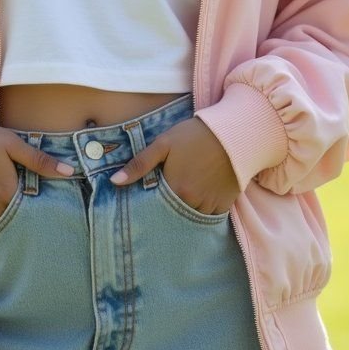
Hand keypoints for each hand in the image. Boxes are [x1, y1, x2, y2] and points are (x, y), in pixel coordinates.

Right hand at [0, 124, 73, 231]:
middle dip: (30, 221)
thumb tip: (71, 171)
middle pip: (20, 222)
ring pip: (3, 228)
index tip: (55, 210)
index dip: (44, 210)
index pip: (34, 210)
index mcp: (9, 192)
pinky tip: (3, 218)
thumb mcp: (12, 144)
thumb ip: (40, 160)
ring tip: (25, 221)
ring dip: (14, 225)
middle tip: (42, 220)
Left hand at [109, 117, 239, 214]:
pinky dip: (204, 210)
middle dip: (169, 207)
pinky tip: (200, 197)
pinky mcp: (225, 204)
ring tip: (184, 195)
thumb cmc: (195, 135)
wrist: (233, 133)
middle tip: (169, 194)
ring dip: (186, 209)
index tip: (151, 195)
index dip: (152, 201)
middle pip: (174, 213)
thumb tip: (115, 182)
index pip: (156, 206)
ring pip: (192, 216)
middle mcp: (192, 202)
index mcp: (174, 189)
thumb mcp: (163, 144)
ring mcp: (210, 205)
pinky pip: (210, 217)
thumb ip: (139, 164)